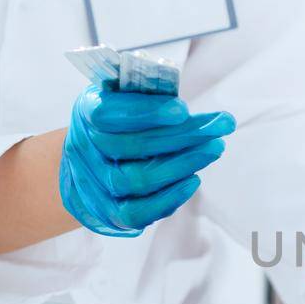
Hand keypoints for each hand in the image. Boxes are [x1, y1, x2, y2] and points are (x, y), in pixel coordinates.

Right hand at [59, 84, 235, 237]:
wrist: (87, 161)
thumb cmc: (116, 119)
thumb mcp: (124, 94)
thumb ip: (146, 90)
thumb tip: (176, 94)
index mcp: (88, 111)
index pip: (109, 113)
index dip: (146, 113)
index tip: (183, 109)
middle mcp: (83, 148)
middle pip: (133, 147)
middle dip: (183, 136)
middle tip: (221, 126)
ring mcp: (92, 183)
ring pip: (137, 179)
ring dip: (182, 164)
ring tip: (214, 148)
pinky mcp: (106, 212)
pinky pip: (137, 213)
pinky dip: (169, 198)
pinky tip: (193, 180)